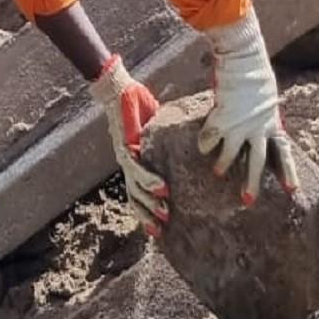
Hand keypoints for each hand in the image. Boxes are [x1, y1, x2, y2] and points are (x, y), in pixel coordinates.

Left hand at [90, 55, 167, 232]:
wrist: (120, 88)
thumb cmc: (139, 107)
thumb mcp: (159, 129)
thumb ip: (171, 141)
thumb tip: (198, 142)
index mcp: (135, 161)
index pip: (138, 191)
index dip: (145, 210)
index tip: (159, 229)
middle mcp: (128, 162)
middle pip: (133, 196)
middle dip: (146, 215)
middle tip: (162, 229)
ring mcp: (125, 155)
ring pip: (133, 187)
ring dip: (148, 201)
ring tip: (165, 212)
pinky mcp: (125, 145)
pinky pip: (135, 168)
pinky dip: (147, 179)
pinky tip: (161, 189)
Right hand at [201, 10, 299, 205]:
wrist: (243, 60)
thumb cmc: (254, 75)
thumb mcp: (265, 100)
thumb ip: (261, 116)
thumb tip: (256, 126)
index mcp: (272, 124)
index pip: (283, 153)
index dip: (287, 173)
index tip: (292, 192)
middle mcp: (258, 129)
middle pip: (257, 161)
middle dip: (252, 182)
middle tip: (248, 201)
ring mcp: (240, 125)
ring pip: (232, 154)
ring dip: (225, 164)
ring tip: (218, 173)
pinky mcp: (221, 118)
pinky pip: (211, 137)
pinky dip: (206, 143)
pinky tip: (201, 148)